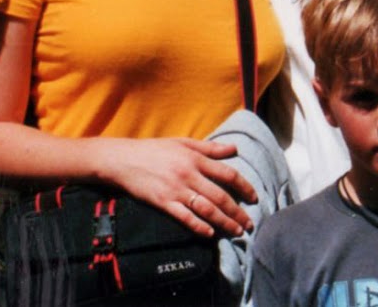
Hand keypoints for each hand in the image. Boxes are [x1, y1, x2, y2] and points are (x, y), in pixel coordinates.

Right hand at [101, 137, 257, 238]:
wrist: (123, 160)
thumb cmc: (154, 149)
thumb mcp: (183, 142)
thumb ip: (209, 148)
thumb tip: (234, 148)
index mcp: (195, 159)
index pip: (227, 174)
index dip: (244, 187)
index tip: (254, 198)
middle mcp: (188, 174)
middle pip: (220, 196)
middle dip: (238, 212)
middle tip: (250, 224)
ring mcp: (176, 190)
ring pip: (206, 209)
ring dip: (224, 222)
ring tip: (236, 232)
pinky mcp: (163, 203)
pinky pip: (184, 217)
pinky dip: (198, 226)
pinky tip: (210, 234)